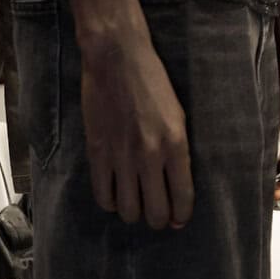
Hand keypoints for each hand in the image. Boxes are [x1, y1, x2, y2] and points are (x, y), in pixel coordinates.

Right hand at [79, 26, 193, 230]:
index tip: (179, 219)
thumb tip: (176, 184)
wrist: (118, 59)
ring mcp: (121, 156)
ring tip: (136, 205)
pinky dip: (111, 202)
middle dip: (159, 220)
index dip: (181, 215)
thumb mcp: (179, 115)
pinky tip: (116, 195)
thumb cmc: (153, 82)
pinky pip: (103, 195)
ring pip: (129, 210)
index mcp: (176, 145)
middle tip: (158, 215)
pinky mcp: (97, 153)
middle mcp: (150, 156)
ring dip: (134, 213)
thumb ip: (178, 150)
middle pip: (156, 212)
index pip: (182, 198)